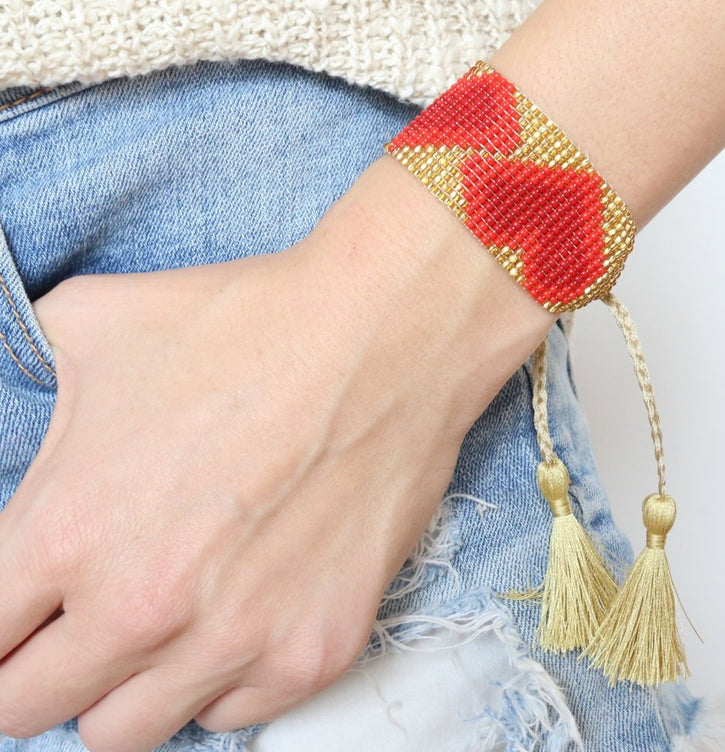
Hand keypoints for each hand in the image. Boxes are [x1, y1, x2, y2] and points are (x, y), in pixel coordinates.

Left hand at [0, 156, 550, 751]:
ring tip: (154, 625)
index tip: (20, 609)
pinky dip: (219, 677)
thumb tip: (16, 383)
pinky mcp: (313, 650)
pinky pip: (234, 713)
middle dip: (38, 666)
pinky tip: (234, 614)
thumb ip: (25, 370)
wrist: (384, 333)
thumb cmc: (249, 322)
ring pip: (125, 733)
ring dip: (123, 685)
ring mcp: (234, 640)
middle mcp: (141, 609)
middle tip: (71, 622)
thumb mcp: (96, 317)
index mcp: (69, 530)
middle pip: (31, 707)